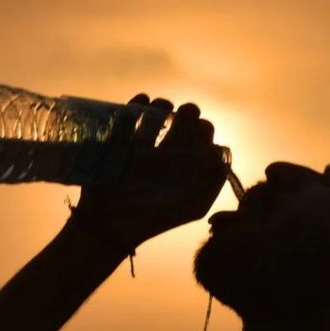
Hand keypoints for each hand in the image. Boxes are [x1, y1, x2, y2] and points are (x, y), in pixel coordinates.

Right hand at [74, 93, 227, 249]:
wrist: (111, 226)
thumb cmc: (154, 218)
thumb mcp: (195, 205)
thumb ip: (214, 178)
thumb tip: (219, 149)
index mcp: (186, 164)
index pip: (202, 135)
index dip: (202, 131)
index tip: (198, 139)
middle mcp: (166, 151)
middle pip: (184, 119)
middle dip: (187, 116)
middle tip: (181, 123)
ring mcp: (143, 143)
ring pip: (159, 110)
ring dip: (163, 106)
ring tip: (161, 110)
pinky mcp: (119, 139)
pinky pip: (131, 112)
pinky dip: (138, 104)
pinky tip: (143, 105)